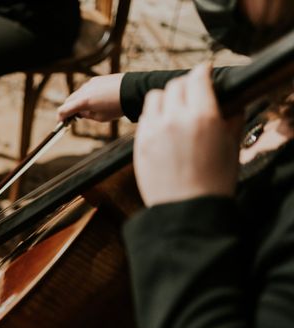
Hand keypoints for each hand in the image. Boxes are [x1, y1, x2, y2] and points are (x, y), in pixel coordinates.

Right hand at [57, 73, 124, 122]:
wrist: (133, 91)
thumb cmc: (118, 106)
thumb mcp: (101, 117)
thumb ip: (87, 115)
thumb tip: (80, 113)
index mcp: (84, 101)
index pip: (64, 109)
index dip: (61, 117)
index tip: (61, 122)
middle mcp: (84, 90)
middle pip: (69, 100)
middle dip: (68, 109)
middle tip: (71, 118)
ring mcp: (91, 83)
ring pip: (78, 93)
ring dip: (77, 101)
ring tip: (85, 110)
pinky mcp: (98, 79)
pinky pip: (87, 88)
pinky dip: (86, 95)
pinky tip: (94, 101)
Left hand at [133, 63, 243, 206]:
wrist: (186, 211)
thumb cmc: (214, 181)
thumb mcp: (232, 145)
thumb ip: (231, 116)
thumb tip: (231, 100)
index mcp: (203, 116)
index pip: (197, 77)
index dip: (202, 72)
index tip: (204, 72)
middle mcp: (175, 118)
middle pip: (175, 85)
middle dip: (185, 86)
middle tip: (191, 95)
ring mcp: (153, 130)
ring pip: (155, 98)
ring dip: (165, 99)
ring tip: (174, 111)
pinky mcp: (139, 143)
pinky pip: (144, 118)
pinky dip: (153, 117)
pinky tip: (163, 128)